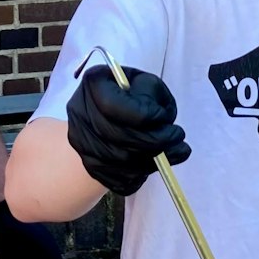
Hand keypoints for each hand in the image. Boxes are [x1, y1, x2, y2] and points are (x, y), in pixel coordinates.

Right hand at [65, 65, 187, 195]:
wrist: (105, 115)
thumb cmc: (129, 93)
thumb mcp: (141, 79)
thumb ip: (151, 90)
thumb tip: (161, 118)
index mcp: (93, 85)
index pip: (113, 106)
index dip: (143, 115)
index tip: (164, 117)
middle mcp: (80, 114)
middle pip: (117, 137)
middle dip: (155, 139)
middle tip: (178, 137)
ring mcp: (81, 144)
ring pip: (119, 161)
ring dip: (154, 159)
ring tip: (179, 151)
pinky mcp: (90, 167)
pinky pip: (119, 178)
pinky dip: (142, 174)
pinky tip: (158, 163)